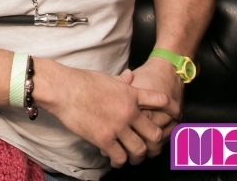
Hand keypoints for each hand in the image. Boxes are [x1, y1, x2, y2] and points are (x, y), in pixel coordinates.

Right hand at [37, 61, 177, 167]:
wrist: (63, 89)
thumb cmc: (81, 81)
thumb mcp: (107, 77)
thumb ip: (122, 81)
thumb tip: (130, 76)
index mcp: (131, 94)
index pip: (161, 101)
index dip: (171, 109)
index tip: (174, 116)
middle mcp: (128, 111)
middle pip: (154, 132)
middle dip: (153, 141)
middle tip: (149, 145)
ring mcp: (117, 127)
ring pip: (139, 149)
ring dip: (138, 155)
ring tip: (133, 157)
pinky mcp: (104, 139)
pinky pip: (120, 156)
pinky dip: (120, 161)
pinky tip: (117, 161)